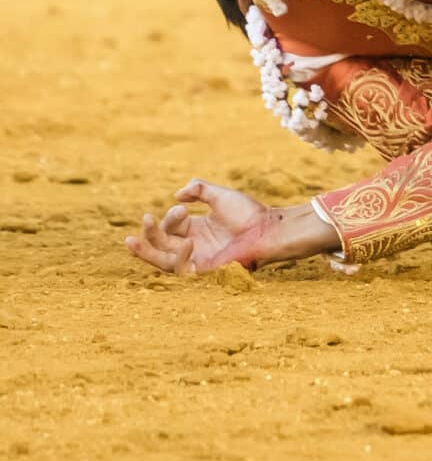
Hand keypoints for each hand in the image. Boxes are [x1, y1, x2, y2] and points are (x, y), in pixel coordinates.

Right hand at [123, 180, 336, 274]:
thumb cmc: (249, 213)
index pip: (171, 227)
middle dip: (148, 234)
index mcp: (196, 230)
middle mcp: (194, 246)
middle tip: (144, 219)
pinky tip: (187, 242)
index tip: (183, 206)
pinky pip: (183, 269)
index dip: (170, 217)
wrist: (269, 229)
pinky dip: (180, 257)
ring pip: (163, 261)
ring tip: (133, 239)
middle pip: (160, 245)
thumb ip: (199, 190)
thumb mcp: (220, 196)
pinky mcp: (205, 271)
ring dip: (147, 251)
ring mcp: (198, 259)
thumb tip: (177, 195)